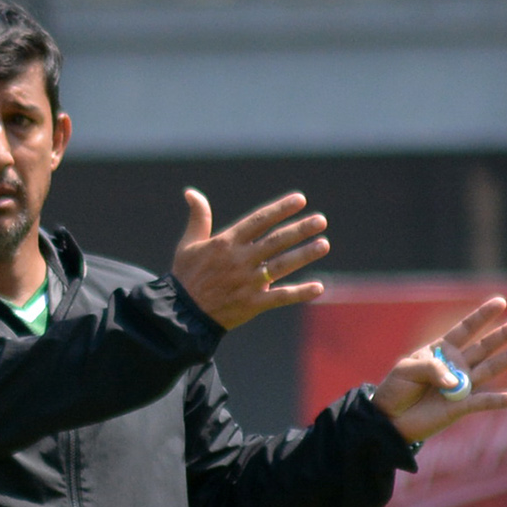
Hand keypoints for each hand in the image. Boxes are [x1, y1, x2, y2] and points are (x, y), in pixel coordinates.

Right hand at [174, 190, 329, 330]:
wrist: (182, 314)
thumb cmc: (187, 276)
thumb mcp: (189, 244)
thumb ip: (198, 218)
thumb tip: (192, 192)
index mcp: (226, 243)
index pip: (259, 221)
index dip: (280, 209)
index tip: (300, 200)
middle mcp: (240, 260)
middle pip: (275, 241)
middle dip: (299, 229)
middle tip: (321, 220)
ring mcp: (248, 282)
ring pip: (282, 266)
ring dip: (304, 255)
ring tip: (324, 244)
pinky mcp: (252, 304)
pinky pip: (280, 297)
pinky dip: (300, 293)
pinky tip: (319, 287)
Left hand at [372, 296, 506, 443]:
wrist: (389, 419)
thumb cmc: (396, 389)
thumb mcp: (407, 369)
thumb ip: (432, 368)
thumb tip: (457, 381)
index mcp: (442, 350)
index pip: (466, 330)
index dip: (482, 316)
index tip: (501, 302)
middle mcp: (457, 366)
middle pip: (485, 347)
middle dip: (504, 334)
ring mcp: (462, 386)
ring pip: (490, 369)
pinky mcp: (462, 407)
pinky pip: (485, 402)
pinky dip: (503, 400)